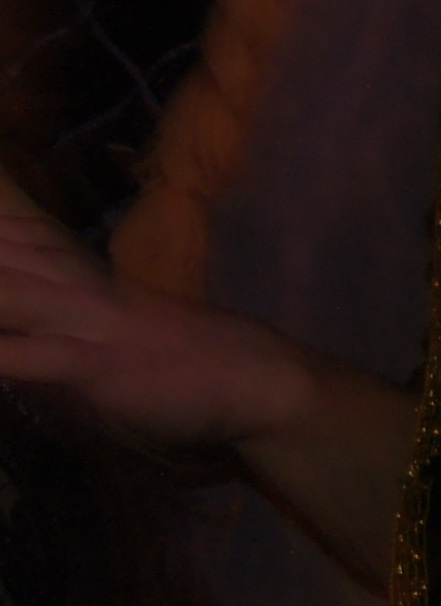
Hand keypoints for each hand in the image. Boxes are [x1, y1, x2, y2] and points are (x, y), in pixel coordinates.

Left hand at [0, 174, 319, 449]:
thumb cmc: (173, 350)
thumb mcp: (104, 314)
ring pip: (8, 292)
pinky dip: (4, 353)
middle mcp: (68, 284)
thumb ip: (52, 300)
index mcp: (68, 268)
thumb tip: (19, 278)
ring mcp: (84, 322)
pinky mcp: (99, 366)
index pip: (6, 232)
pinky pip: (34, 358)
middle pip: (0, 252)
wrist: (250, 373)